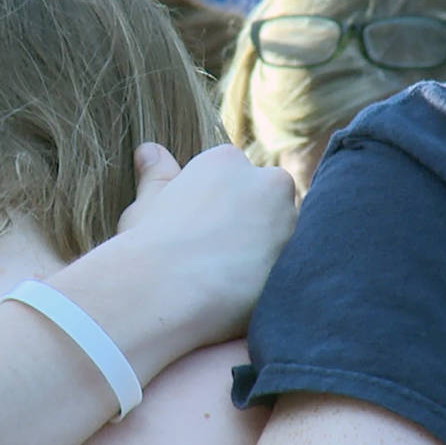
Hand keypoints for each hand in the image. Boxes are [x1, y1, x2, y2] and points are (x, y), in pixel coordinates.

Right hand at [52, 143, 295, 380]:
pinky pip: (289, 268)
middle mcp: (266, 183)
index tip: (198, 229)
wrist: (170, 293)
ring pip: (282, 234)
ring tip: (228, 278)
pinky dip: (270, 278)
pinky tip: (242, 294)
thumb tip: (149, 150)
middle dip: (251, 222)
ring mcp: (288, 223)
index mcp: (227, 160)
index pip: (234, 176)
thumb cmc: (150, 243)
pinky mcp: (299, 263)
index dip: (217, 205)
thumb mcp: (146, 203)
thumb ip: (156, 175)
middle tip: (217, 253)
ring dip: (264, 251)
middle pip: (266, 199)